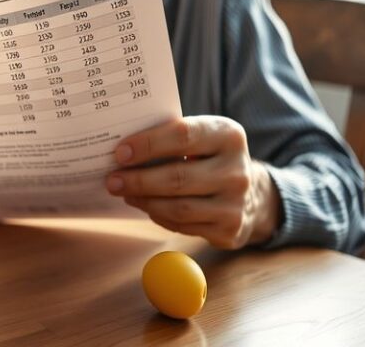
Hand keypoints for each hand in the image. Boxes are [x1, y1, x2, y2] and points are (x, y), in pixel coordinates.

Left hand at [106, 116, 280, 248]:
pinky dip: (158, 215)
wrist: (252, 193)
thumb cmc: (211, 157)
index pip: (183, 136)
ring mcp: (236, 203)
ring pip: (178, 207)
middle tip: (112, 179)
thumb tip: (123, 150)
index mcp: (228, 135)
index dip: (148, 144)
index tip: (120, 152)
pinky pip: (183, 225)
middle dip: (138, 179)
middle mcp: (237, 170)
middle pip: (177, 177)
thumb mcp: (203, 137)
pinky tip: (145, 205)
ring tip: (124, 192)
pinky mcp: (229, 230)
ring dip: (144, 200)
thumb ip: (171, 138)